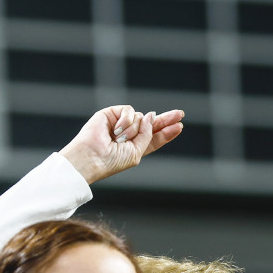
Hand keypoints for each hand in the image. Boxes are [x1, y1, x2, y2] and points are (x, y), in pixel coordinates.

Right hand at [58, 105, 184, 183]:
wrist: (91, 156)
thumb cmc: (111, 161)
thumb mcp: (136, 152)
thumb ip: (147, 135)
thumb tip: (150, 115)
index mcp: (135, 147)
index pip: (154, 137)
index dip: (167, 132)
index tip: (179, 126)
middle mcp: (129, 134)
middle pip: (151, 124)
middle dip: (166, 119)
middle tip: (180, 114)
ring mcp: (120, 123)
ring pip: (140, 118)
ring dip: (134, 129)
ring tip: (119, 139)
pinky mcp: (112, 114)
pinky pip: (129, 111)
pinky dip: (126, 121)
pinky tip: (116, 130)